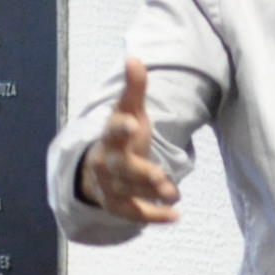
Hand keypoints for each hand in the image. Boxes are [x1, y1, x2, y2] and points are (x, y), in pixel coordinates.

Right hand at [76, 59, 179, 223]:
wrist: (99, 169)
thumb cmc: (121, 136)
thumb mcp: (128, 111)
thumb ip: (134, 89)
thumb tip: (134, 57)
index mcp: (110, 138)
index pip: (113, 131)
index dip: (121, 128)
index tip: (131, 123)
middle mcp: (108, 164)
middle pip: (122, 169)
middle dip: (140, 174)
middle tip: (159, 177)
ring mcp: (111, 187)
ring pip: (131, 193)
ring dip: (152, 195)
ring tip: (173, 194)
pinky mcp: (120, 206)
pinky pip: (136, 214)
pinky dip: (154, 217)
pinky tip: (175, 216)